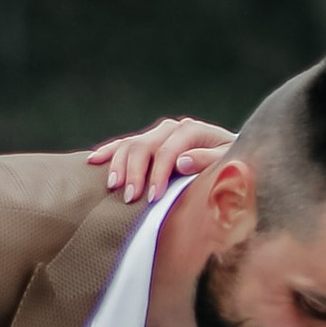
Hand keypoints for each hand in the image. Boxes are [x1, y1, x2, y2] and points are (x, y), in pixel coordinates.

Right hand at [88, 116, 232, 205]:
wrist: (232, 158)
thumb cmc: (231, 165)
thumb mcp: (227, 162)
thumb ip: (209, 161)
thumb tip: (181, 161)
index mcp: (193, 131)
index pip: (169, 151)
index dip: (159, 174)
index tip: (153, 198)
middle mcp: (173, 128)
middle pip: (145, 146)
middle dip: (135, 172)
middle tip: (129, 198)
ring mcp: (159, 134)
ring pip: (130, 144)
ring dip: (118, 164)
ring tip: (112, 186)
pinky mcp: (149, 141)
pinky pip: (124, 144)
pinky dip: (109, 152)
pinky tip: (94, 160)